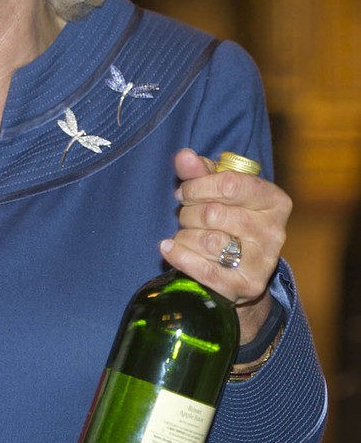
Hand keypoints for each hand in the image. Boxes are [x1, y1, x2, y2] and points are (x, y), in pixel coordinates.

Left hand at [159, 148, 290, 343]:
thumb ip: (199, 171)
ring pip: (206, 241)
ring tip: (185, 235)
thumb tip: (183, 156)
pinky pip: (205, 271)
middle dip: (188, 213)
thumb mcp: (217, 190)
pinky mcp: (246, 286)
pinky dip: (180, 257)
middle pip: (212, 213)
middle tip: (185, 217)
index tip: (184, 192)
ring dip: (184, 236)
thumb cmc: (227, 218)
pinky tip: (168, 249)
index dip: (197, 186)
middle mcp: (274, 231)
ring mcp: (262, 262)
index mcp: (274, 200)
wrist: (239, 269)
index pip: (229, 183)